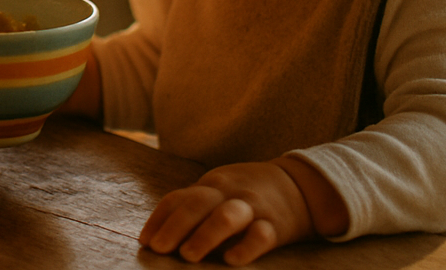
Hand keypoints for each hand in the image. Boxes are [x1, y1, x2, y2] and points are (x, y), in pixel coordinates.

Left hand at [139, 160, 314, 264]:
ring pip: (228, 216)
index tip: (145, 240)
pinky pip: (261, 235)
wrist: (300, 185)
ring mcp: (253, 207)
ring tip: (188, 255)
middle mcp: (230, 193)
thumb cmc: (246, 194)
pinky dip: (246, 247)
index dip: (161, 218)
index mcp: (212, 185)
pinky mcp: (277, 226)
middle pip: (199, 204)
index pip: (180, 197)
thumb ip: (192, 207)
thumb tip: (155, 236)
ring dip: (205, 234)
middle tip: (160, 248)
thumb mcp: (219, 192)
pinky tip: (231, 260)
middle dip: (176, 226)